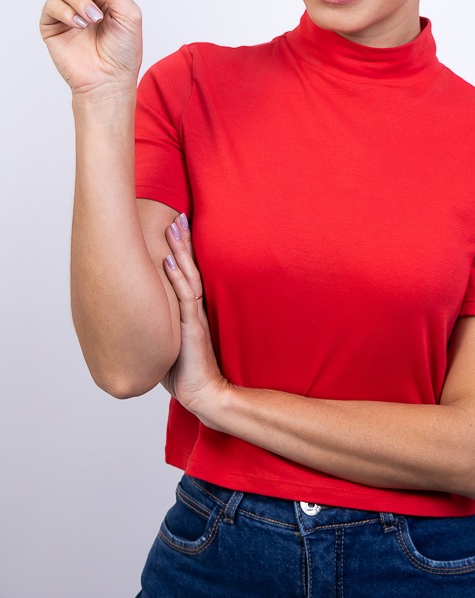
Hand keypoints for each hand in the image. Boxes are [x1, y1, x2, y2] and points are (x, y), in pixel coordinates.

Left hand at [161, 215, 227, 420]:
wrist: (203, 393)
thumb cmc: (183, 370)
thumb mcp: (167, 339)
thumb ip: (159, 323)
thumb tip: (136, 311)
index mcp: (187, 308)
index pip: (185, 271)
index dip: (181, 248)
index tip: (174, 225)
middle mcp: (192, 307)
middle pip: (188, 266)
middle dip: (182, 240)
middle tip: (176, 215)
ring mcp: (193, 315)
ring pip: (187, 275)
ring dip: (180, 250)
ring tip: (174, 227)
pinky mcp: (192, 328)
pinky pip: (184, 298)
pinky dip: (175, 277)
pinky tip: (166, 261)